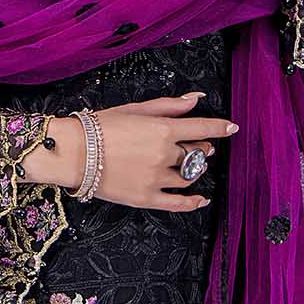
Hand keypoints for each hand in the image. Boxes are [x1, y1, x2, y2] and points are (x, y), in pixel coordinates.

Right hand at [34, 94, 236, 210]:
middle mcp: (163, 154)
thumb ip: (168, 106)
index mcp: (162, 129)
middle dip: (201, 148)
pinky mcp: (146, 198)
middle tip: (199, 146)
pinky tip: (201, 200)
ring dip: (194, 169)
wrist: (72, 153)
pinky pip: (178, 203)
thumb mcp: (135, 109)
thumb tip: (196, 99)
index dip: (220, 128)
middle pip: (196, 153)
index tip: (232, 128)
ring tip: (190, 165)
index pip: (202, 128)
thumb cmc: (99, 127)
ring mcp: (156, 178)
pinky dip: (193, 202)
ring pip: (189, 176)